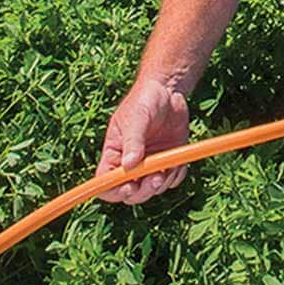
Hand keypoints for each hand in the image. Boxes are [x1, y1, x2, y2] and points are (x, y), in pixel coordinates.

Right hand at [96, 79, 189, 203]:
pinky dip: (176, 175)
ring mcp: (151, 164)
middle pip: (130, 193)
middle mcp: (130, 164)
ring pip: (152, 189)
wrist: (169, 90)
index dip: (113, 191)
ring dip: (161, 183)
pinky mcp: (169, 161)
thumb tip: (129, 166)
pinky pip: (172, 179)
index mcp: (114, 154)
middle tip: (155, 179)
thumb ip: (133, 141)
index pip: (105, 182)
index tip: (128, 187)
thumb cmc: (145, 100)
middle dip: (142, 191)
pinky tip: (178, 161)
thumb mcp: (136, 117)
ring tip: (169, 166)